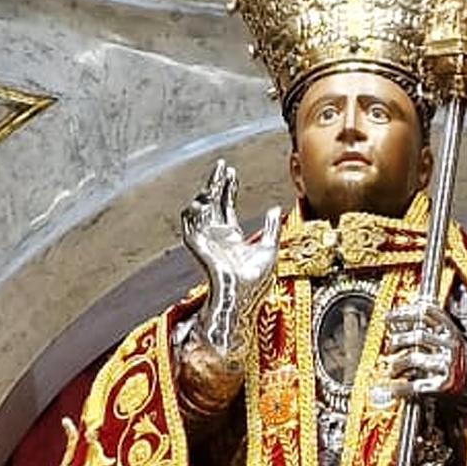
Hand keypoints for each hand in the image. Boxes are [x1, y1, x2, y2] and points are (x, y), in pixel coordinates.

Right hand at [181, 160, 280, 354]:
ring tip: (213, 182)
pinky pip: (190, 228)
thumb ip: (270, 228)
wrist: (245, 298)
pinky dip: (192, 214)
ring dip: (204, 196)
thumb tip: (276, 208)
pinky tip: (201, 200)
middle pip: (212, 204)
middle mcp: (217, 237)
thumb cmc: (256, 282)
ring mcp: (207, 242)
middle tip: (221, 167)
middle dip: (215, 184)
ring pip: (199, 212)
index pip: (226, 206)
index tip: (232, 172)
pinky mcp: (200, 249)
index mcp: (232, 237)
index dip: (228, 188)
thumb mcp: (269, 249)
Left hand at [380, 301, 466, 398]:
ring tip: (391, 369)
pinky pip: (417, 384)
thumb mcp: (445, 336)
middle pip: (419, 336)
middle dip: (398, 340)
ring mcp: (448, 364)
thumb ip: (427, 325)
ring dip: (396, 364)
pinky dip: (401, 387)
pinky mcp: (444, 383)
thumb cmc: (451, 356)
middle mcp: (451, 345)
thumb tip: (395, 317)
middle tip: (389, 346)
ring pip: (414, 358)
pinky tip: (394, 387)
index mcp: (450, 330)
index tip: (388, 317)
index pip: (427, 313)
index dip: (405, 313)